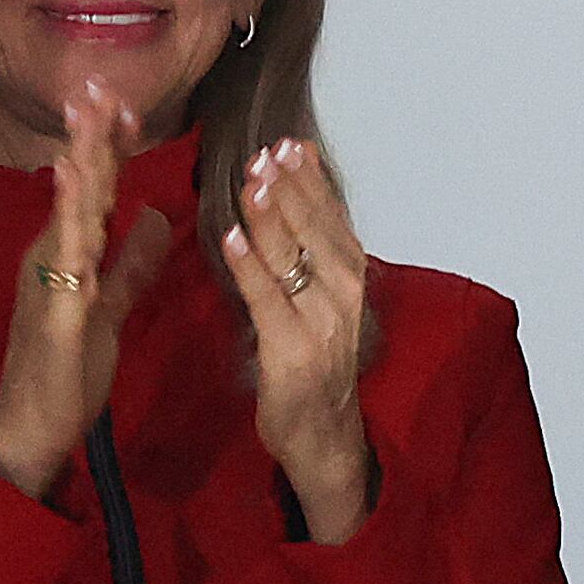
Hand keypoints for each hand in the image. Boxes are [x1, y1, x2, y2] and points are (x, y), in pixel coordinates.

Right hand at [0, 80, 174, 500]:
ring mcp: (52, 276)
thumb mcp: (113, 303)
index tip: (126, 104)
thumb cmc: (72, 368)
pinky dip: (71, 212)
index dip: (111, 148)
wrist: (38, 424)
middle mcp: (56, 254)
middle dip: (91, 135)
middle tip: (99, 83)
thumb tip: (155, 217)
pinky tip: (72, 178)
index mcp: (74, 253)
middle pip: (80, 186)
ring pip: (71, 208)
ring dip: (81, 158)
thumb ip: (132, 262)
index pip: (98, 189)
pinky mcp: (57, 303)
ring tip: (87, 112)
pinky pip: (66, 252)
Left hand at [221, 138, 372, 544]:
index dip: (315, 183)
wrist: (324, 438)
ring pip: (296, 260)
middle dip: (293, 189)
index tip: (294, 145)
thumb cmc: (314, 371)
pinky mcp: (293, 353)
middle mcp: (345, 299)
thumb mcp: (322, 310)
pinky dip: (250, 268)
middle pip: (318, 232)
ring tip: (253, 180)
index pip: (336, 221)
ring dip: (274, 217)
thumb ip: (308, 265)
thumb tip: (288, 211)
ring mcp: (323, 326)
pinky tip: (232, 238)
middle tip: (269, 151)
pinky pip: (269, 302)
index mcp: (352, 284)